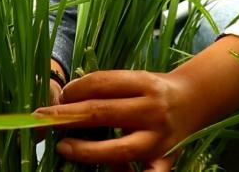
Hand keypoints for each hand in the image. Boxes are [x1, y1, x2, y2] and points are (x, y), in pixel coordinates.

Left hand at [37, 70, 195, 169]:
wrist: (194, 100)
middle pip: (103, 112)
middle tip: (44, 119)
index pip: (101, 83)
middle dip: (68, 116)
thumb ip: (108, 88)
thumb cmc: (155, 89)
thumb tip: (66, 98)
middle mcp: (152, 109)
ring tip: (63, 146)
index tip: (60, 95)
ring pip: (118, 149)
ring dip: (85, 150)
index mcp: (144, 83)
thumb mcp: (136, 79)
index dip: (75, 89)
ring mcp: (159, 138)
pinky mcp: (165, 159)